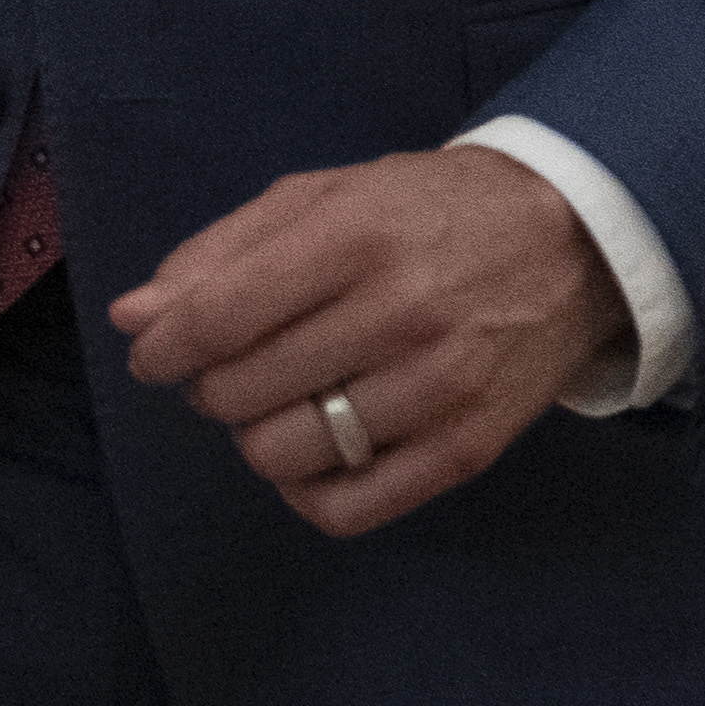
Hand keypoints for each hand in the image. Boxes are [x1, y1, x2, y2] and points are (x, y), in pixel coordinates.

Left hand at [107, 148, 632, 540]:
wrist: (569, 240)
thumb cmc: (423, 211)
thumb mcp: (321, 197)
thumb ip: (219, 253)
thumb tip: (135, 316)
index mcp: (354, 238)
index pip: (218, 319)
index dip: (163, 348)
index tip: (155, 354)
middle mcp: (401, 315)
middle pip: (241, 392)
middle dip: (210, 386)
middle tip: (233, 367)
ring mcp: (441, 388)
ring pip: (285, 454)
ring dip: (256, 435)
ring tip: (279, 401)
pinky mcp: (468, 448)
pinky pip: (347, 508)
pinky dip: (306, 490)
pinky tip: (313, 450)